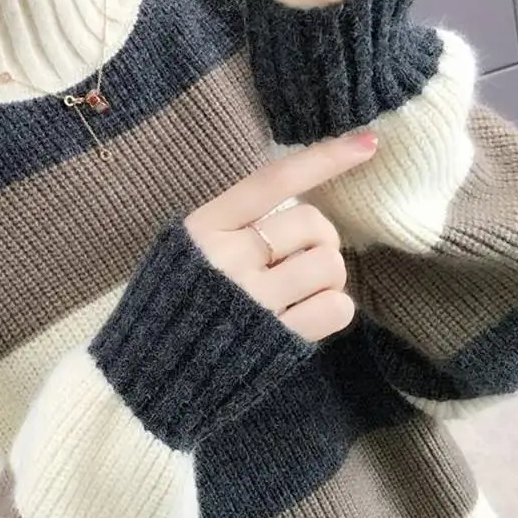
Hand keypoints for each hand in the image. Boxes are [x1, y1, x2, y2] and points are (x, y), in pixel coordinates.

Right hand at [185, 133, 377, 340]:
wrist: (149, 374)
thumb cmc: (170, 308)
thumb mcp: (184, 252)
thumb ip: (230, 227)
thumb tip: (296, 207)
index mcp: (204, 228)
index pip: (272, 181)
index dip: (323, 158)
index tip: (368, 143)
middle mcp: (229, 259)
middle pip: (312, 224)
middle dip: (319, 240)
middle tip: (300, 261)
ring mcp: (253, 300)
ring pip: (328, 265)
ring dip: (326, 277)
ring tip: (299, 293)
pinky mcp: (276, 338)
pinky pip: (336, 308)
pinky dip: (332, 308)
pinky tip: (306, 315)